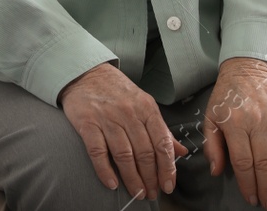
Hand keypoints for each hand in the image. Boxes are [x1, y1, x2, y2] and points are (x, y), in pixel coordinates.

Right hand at [58, 62, 187, 200]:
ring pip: (124, 155)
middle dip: (150, 178)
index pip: (162, 143)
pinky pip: (97, 151)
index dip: (167, 168)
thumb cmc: (117, 91)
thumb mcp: (144, 104)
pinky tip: (112, 184)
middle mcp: (128, 112)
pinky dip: (105, 170)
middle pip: (144, 152)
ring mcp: (107, 117)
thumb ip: (162, 129)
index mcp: (146, 108)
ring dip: (132, 178)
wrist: (85, 73)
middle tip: (151, 193)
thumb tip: (181, 152)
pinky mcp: (87, 122)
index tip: (168, 185)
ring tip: (137, 193)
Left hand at [203, 57, 266, 209]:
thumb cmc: (228, 96)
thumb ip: (213, 144)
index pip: (243, 161)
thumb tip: (216, 171)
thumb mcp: (211, 116)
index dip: (247, 183)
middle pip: (265, 161)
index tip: (251, 198)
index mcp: (235, 123)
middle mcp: (258, 120)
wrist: (250, 67)